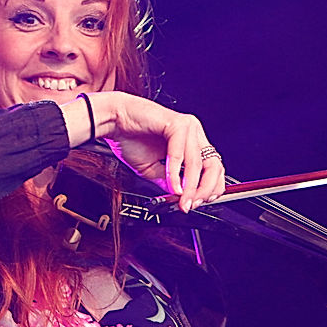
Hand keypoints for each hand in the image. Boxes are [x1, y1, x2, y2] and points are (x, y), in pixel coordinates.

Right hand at [67, 91, 224, 211]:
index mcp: (192, 142)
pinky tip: (172, 183)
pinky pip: (181, 153)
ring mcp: (188, 127)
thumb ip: (170, 182)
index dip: (210, 188)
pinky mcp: (177, 123)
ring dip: (190, 186)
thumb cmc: (130, 139)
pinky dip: (176, 172)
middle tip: (191, 204)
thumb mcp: (154, 170)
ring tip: (181, 199)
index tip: (197, 203)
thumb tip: (182, 197)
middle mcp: (194, 133)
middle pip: (214, 165)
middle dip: (205, 190)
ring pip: (198, 162)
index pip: (213, 168)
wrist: (112, 122)